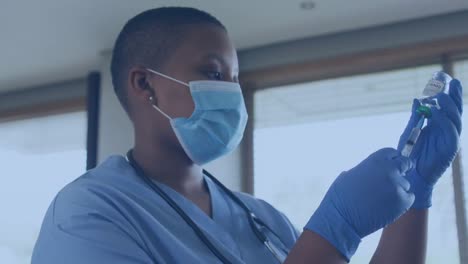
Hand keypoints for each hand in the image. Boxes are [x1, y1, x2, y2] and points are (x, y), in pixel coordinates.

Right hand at [305, 148, 414, 260]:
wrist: (341, 218)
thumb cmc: (341, 197)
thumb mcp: (350, 174)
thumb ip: (367, 170)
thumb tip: (373, 172)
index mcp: (375, 160)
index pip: (393, 153)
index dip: (393, 159)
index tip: (393, 165)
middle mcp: (389, 170)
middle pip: (405, 164)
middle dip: (402, 170)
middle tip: (394, 180)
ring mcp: (397, 186)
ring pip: (405, 184)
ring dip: (397, 189)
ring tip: (381, 199)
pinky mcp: (402, 202)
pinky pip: (409, 198)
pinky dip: (401, 202)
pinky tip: (388, 206)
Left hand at [398, 79, 462, 207]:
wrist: (410, 175)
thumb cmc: (409, 155)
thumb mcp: (410, 132)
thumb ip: (416, 117)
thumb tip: (418, 99)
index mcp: (439, 124)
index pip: (446, 104)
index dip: (446, 89)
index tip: (441, 75)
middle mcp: (448, 129)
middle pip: (455, 108)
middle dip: (452, 93)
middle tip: (446, 79)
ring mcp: (451, 138)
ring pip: (455, 118)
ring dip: (448, 105)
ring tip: (439, 95)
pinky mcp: (450, 148)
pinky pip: (450, 131)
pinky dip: (443, 120)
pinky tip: (435, 112)